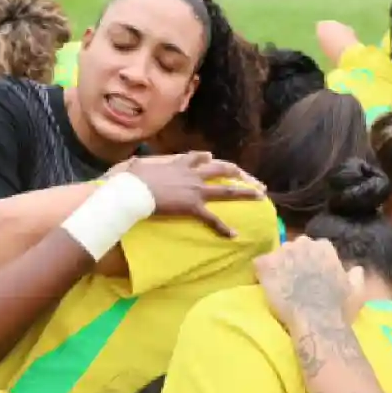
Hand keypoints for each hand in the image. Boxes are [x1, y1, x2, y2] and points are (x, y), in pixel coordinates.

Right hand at [118, 151, 265, 237]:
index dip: (206, 158)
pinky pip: (212, 219)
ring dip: (245, 192)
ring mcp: (195, 190)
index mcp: (179, 165)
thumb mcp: (135, 167)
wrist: (134, 191)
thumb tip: (130, 164)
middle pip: (220, 169)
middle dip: (236, 172)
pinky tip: (234, 235)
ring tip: (260, 195)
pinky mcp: (193, 206)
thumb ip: (138, 165)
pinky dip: (224, 228)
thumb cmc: (131, 180)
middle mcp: (192, 174)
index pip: (197, 158)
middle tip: (248, 177)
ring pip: (226, 190)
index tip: (212, 157)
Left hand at [255, 237, 361, 327]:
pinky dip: (261, 273)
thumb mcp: (357, 291)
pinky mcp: (266, 265)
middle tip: (294, 280)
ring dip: (278, 266)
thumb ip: (356, 276)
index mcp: (325, 247)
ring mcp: (283, 253)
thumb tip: (356, 269)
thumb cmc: (338, 308)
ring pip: (277, 254)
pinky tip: (265, 286)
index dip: (312, 261)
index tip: (312, 274)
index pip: (315, 246)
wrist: (316, 322)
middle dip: (294, 260)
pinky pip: (259, 264)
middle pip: (295, 247)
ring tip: (279, 284)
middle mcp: (304, 244)